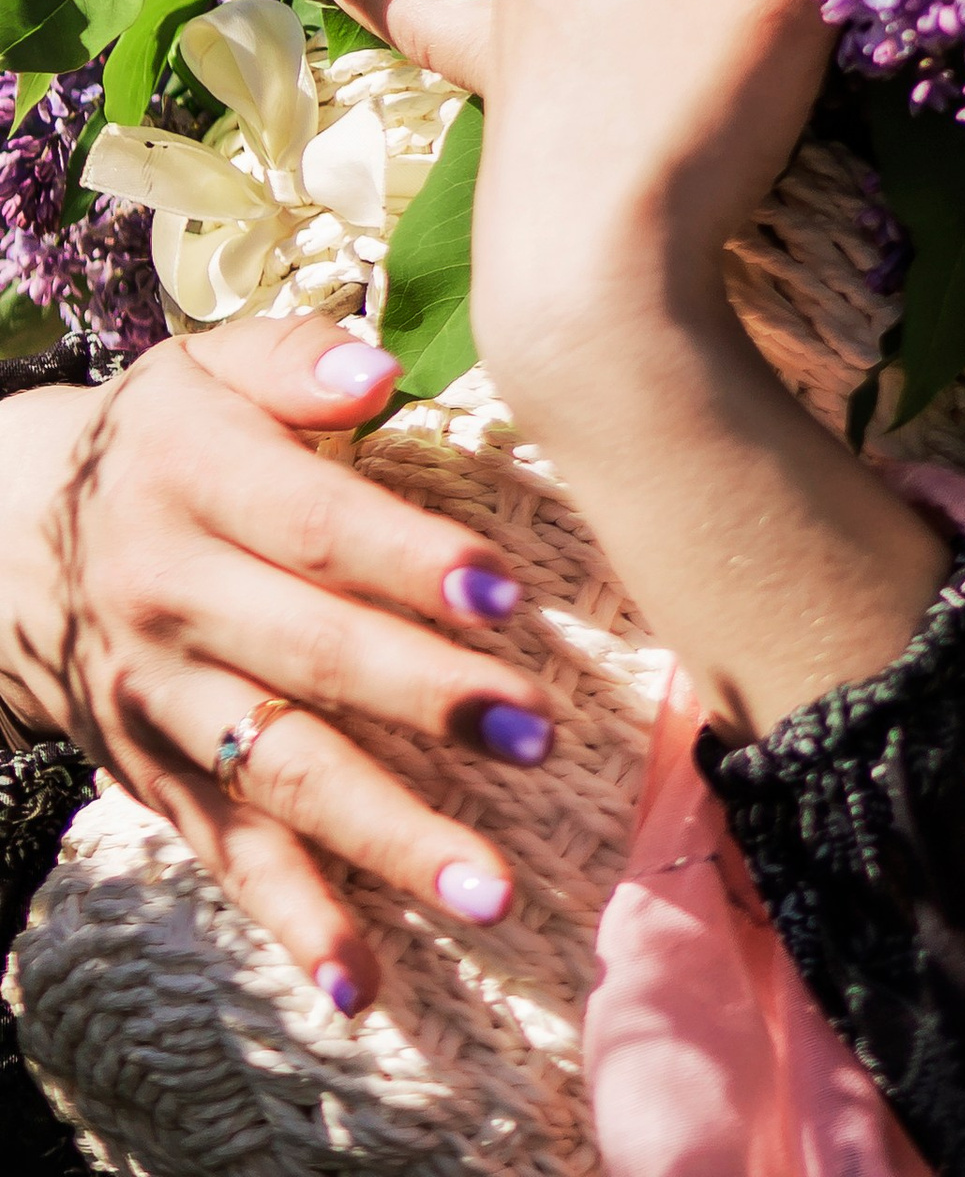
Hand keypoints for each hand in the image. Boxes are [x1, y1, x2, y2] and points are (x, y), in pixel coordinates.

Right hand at [0, 311, 558, 1013]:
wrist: (12, 542)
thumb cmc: (164, 437)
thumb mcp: (208, 364)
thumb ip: (297, 358)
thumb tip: (381, 367)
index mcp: (195, 484)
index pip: (314, 528)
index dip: (407, 561)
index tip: (506, 595)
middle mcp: (174, 600)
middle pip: (310, 658)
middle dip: (426, 702)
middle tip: (536, 737)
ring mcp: (165, 704)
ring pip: (281, 776)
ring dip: (387, 839)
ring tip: (490, 889)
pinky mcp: (159, 781)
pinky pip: (230, 858)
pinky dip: (295, 923)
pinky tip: (363, 984)